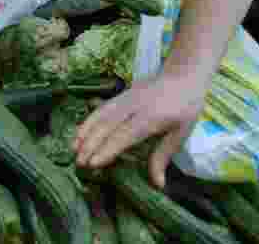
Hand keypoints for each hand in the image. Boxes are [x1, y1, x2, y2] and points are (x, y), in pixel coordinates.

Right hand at [73, 73, 206, 187]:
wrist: (183, 73)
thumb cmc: (185, 106)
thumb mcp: (181, 133)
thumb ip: (164, 156)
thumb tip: (158, 184)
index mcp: (151, 117)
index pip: (125, 135)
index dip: (108, 149)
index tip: (94, 163)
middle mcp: (134, 107)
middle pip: (108, 126)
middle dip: (91, 144)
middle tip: (79, 163)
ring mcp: (125, 98)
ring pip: (101, 115)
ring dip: (86, 132)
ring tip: (73, 148)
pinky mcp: (121, 95)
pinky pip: (102, 108)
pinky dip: (89, 120)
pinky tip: (80, 131)